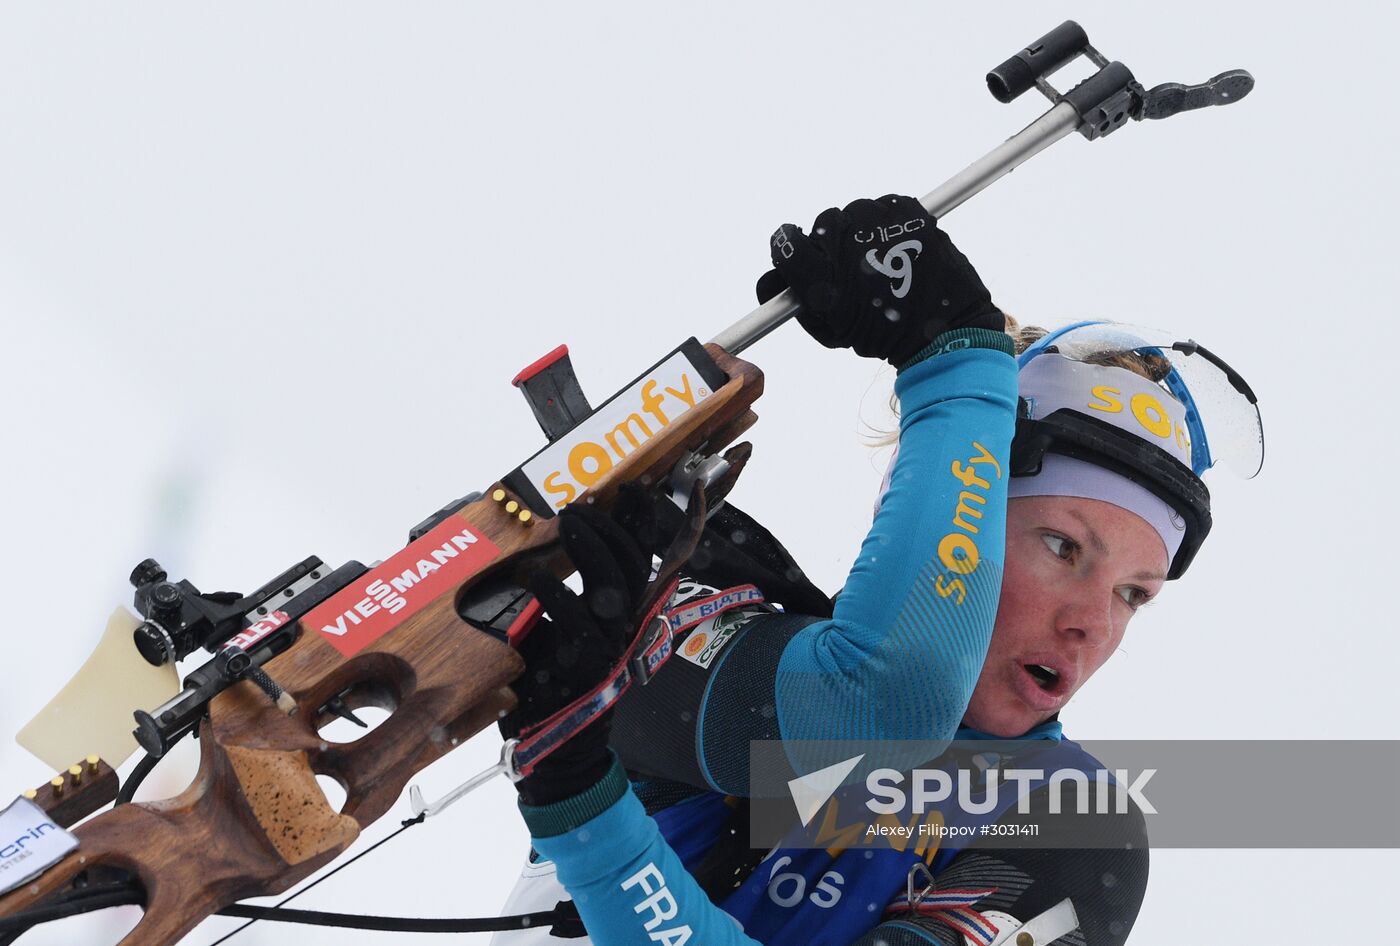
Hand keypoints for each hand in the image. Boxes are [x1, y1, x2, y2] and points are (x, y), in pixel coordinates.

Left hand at [500, 488, 658, 805]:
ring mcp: (607, 647)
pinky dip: (552, 592)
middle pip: (631, 565)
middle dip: (610, 527)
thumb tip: (546, 557)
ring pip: (610, 585)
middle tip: (580, 506)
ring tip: (567, 522)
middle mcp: (624, 630)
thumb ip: (566, 598)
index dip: (641, 525)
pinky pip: (571, 620)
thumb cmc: (555, 688)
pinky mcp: (582, 666)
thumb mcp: (563, 634)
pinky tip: (533, 575)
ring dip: (588, 548)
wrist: (558, 753)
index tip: (633, 491)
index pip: (642, 561)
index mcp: (624, 618)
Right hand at [757, 194, 1003, 365]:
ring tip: (882, 260)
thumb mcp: (832, 330)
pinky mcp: (906, 209)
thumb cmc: (884, 334)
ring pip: (855, 214)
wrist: (944, 328)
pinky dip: (888, 224)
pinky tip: (899, 249)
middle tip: (852, 267)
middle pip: (822, 226)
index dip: (788, 249)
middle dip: (832, 244)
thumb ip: (797, 304)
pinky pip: (884, 207)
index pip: (785, 244)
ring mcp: (878, 221)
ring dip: (861, 232)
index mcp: (823, 277)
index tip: (797, 254)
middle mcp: (846, 243)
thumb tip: (773, 281)